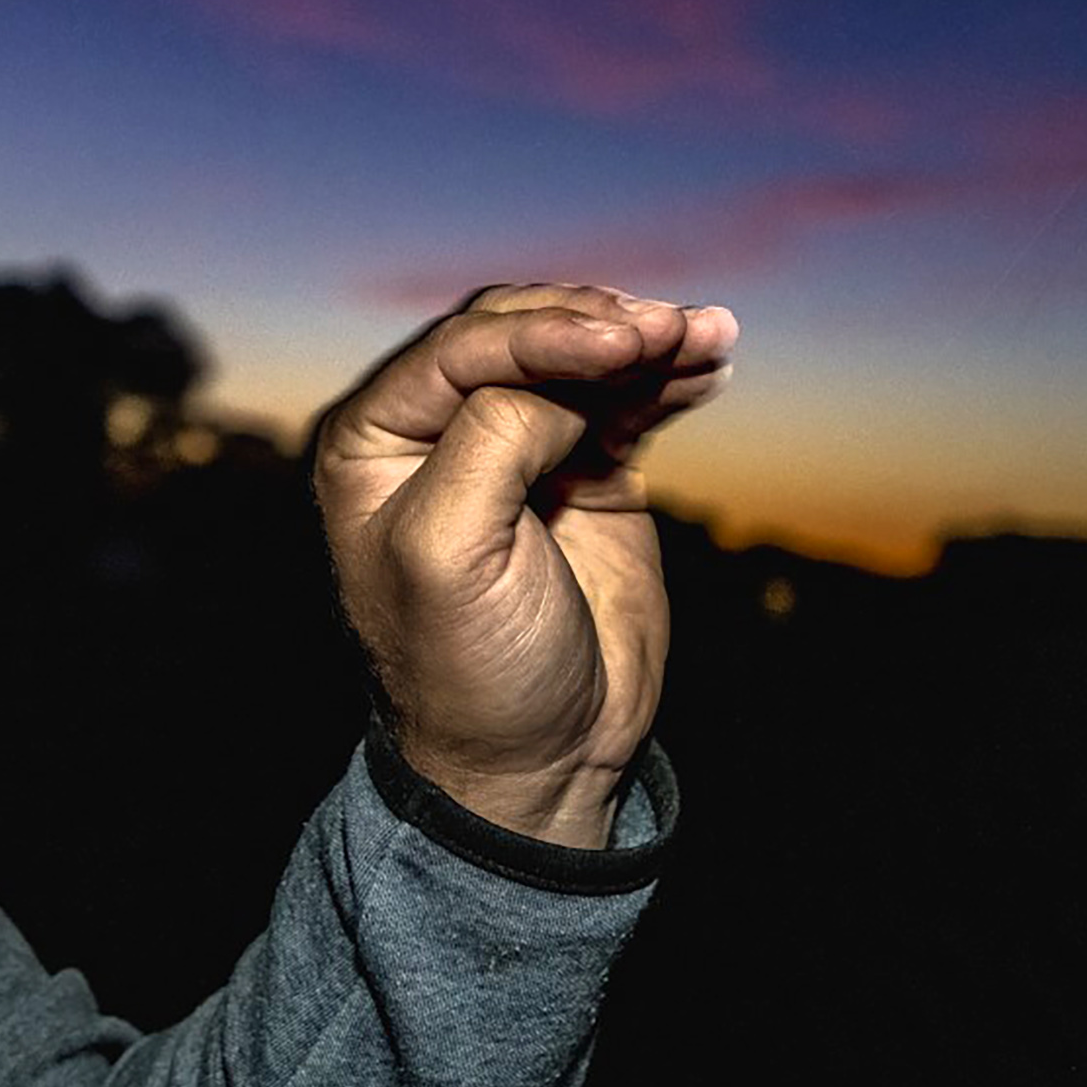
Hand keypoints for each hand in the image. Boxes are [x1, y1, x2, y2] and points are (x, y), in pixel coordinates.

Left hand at [313, 284, 737, 847]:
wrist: (539, 762)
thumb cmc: (467, 669)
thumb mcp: (448, 552)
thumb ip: (492, 440)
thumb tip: (561, 381)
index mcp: (375, 441)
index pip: (461, 349)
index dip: (543, 334)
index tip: (620, 342)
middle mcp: (440, 431)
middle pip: (524, 335)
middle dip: (599, 325)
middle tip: (667, 330)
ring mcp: (518, 448)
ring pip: (584, 360)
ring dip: (649, 339)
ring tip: (708, 332)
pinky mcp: (583, 472)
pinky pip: (627, 402)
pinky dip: (670, 378)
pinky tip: (711, 359)